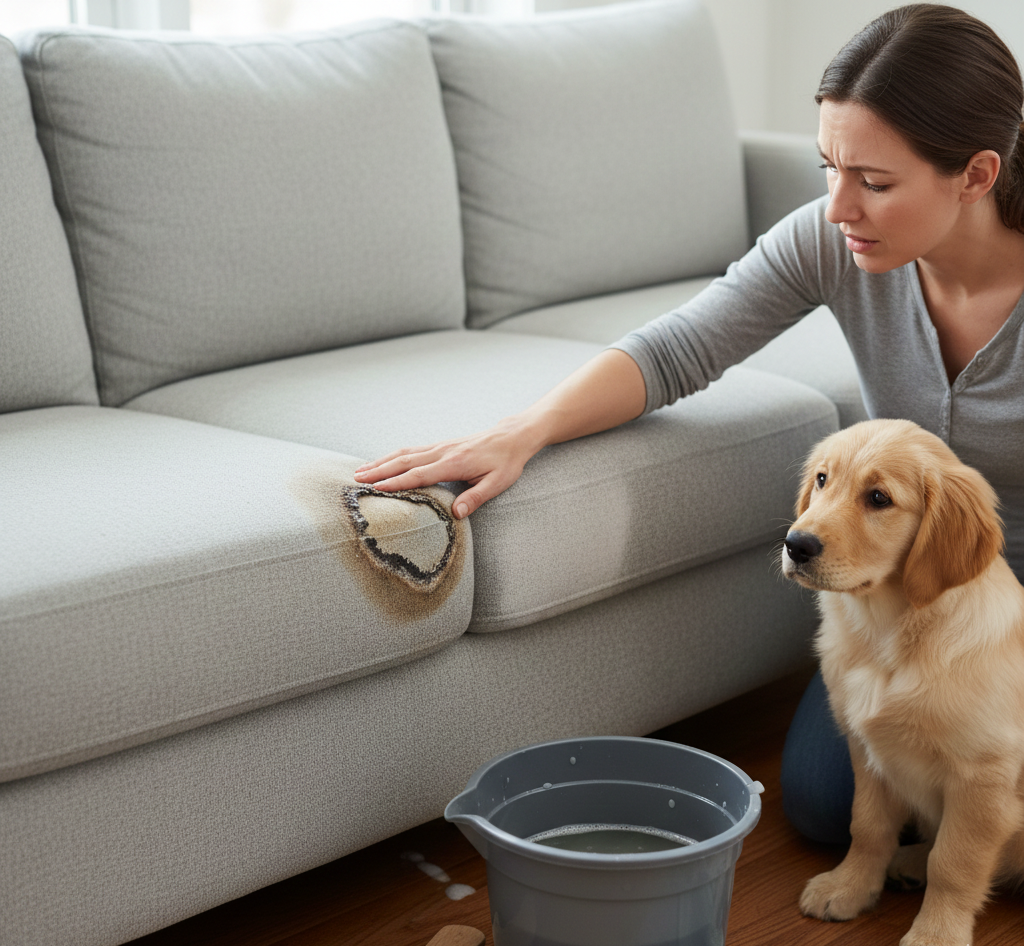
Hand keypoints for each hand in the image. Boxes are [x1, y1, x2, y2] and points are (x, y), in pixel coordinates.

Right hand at [352, 416, 541, 518]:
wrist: (511, 437)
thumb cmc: (506, 463)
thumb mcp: (497, 483)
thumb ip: (476, 498)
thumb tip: (457, 514)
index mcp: (454, 463)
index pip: (420, 474)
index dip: (397, 482)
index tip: (377, 488)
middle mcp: (442, 452)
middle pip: (404, 462)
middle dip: (379, 471)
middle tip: (356, 480)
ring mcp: (439, 447)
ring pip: (404, 454)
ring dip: (381, 462)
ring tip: (359, 471)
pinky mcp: (440, 446)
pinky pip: (411, 450)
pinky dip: (392, 456)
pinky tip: (381, 463)